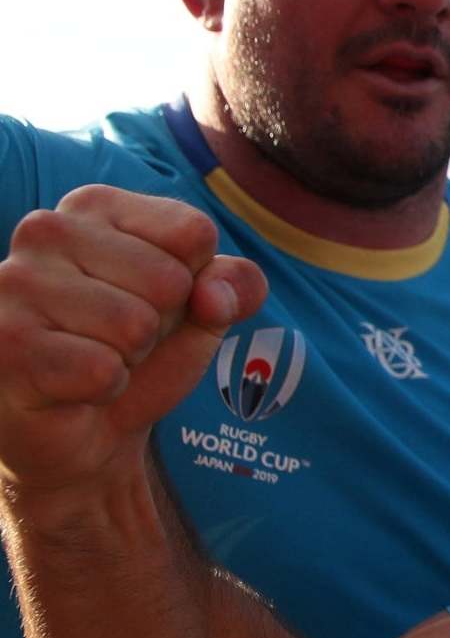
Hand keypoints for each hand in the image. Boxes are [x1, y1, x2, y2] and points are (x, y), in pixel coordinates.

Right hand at [0, 186, 266, 499]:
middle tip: (118, 341)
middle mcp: (45, 231)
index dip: (194, 285)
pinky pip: (101, 369)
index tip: (154, 303)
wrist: (90, 431)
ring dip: (129, 359)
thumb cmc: (143, 354)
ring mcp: (14, 284)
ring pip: (135, 326)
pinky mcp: (3, 342)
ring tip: (92, 358)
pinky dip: (103, 389)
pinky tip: (69, 385)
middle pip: (169, 281)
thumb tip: (214, 295)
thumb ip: (237, 285)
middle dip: (160, 327)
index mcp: (95, 206)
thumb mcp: (207, 310)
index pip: (194, 233)